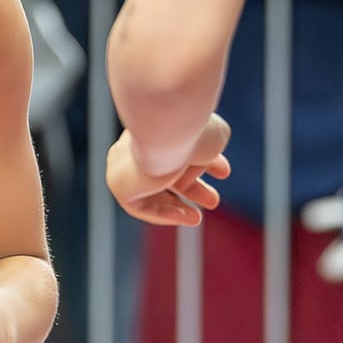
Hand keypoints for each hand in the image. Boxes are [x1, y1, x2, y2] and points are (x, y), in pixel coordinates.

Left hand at [107, 114, 230, 225]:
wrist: (167, 131)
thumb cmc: (192, 131)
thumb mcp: (211, 138)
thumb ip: (209, 149)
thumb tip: (206, 166)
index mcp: (157, 123)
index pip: (176, 148)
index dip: (202, 163)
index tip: (223, 171)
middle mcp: (137, 142)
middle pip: (164, 171)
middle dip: (190, 187)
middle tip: (212, 200)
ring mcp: (124, 164)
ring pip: (151, 191)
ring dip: (176, 207)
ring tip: (197, 219)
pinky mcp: (120, 184)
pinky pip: (141, 206)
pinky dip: (163, 214)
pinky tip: (186, 217)